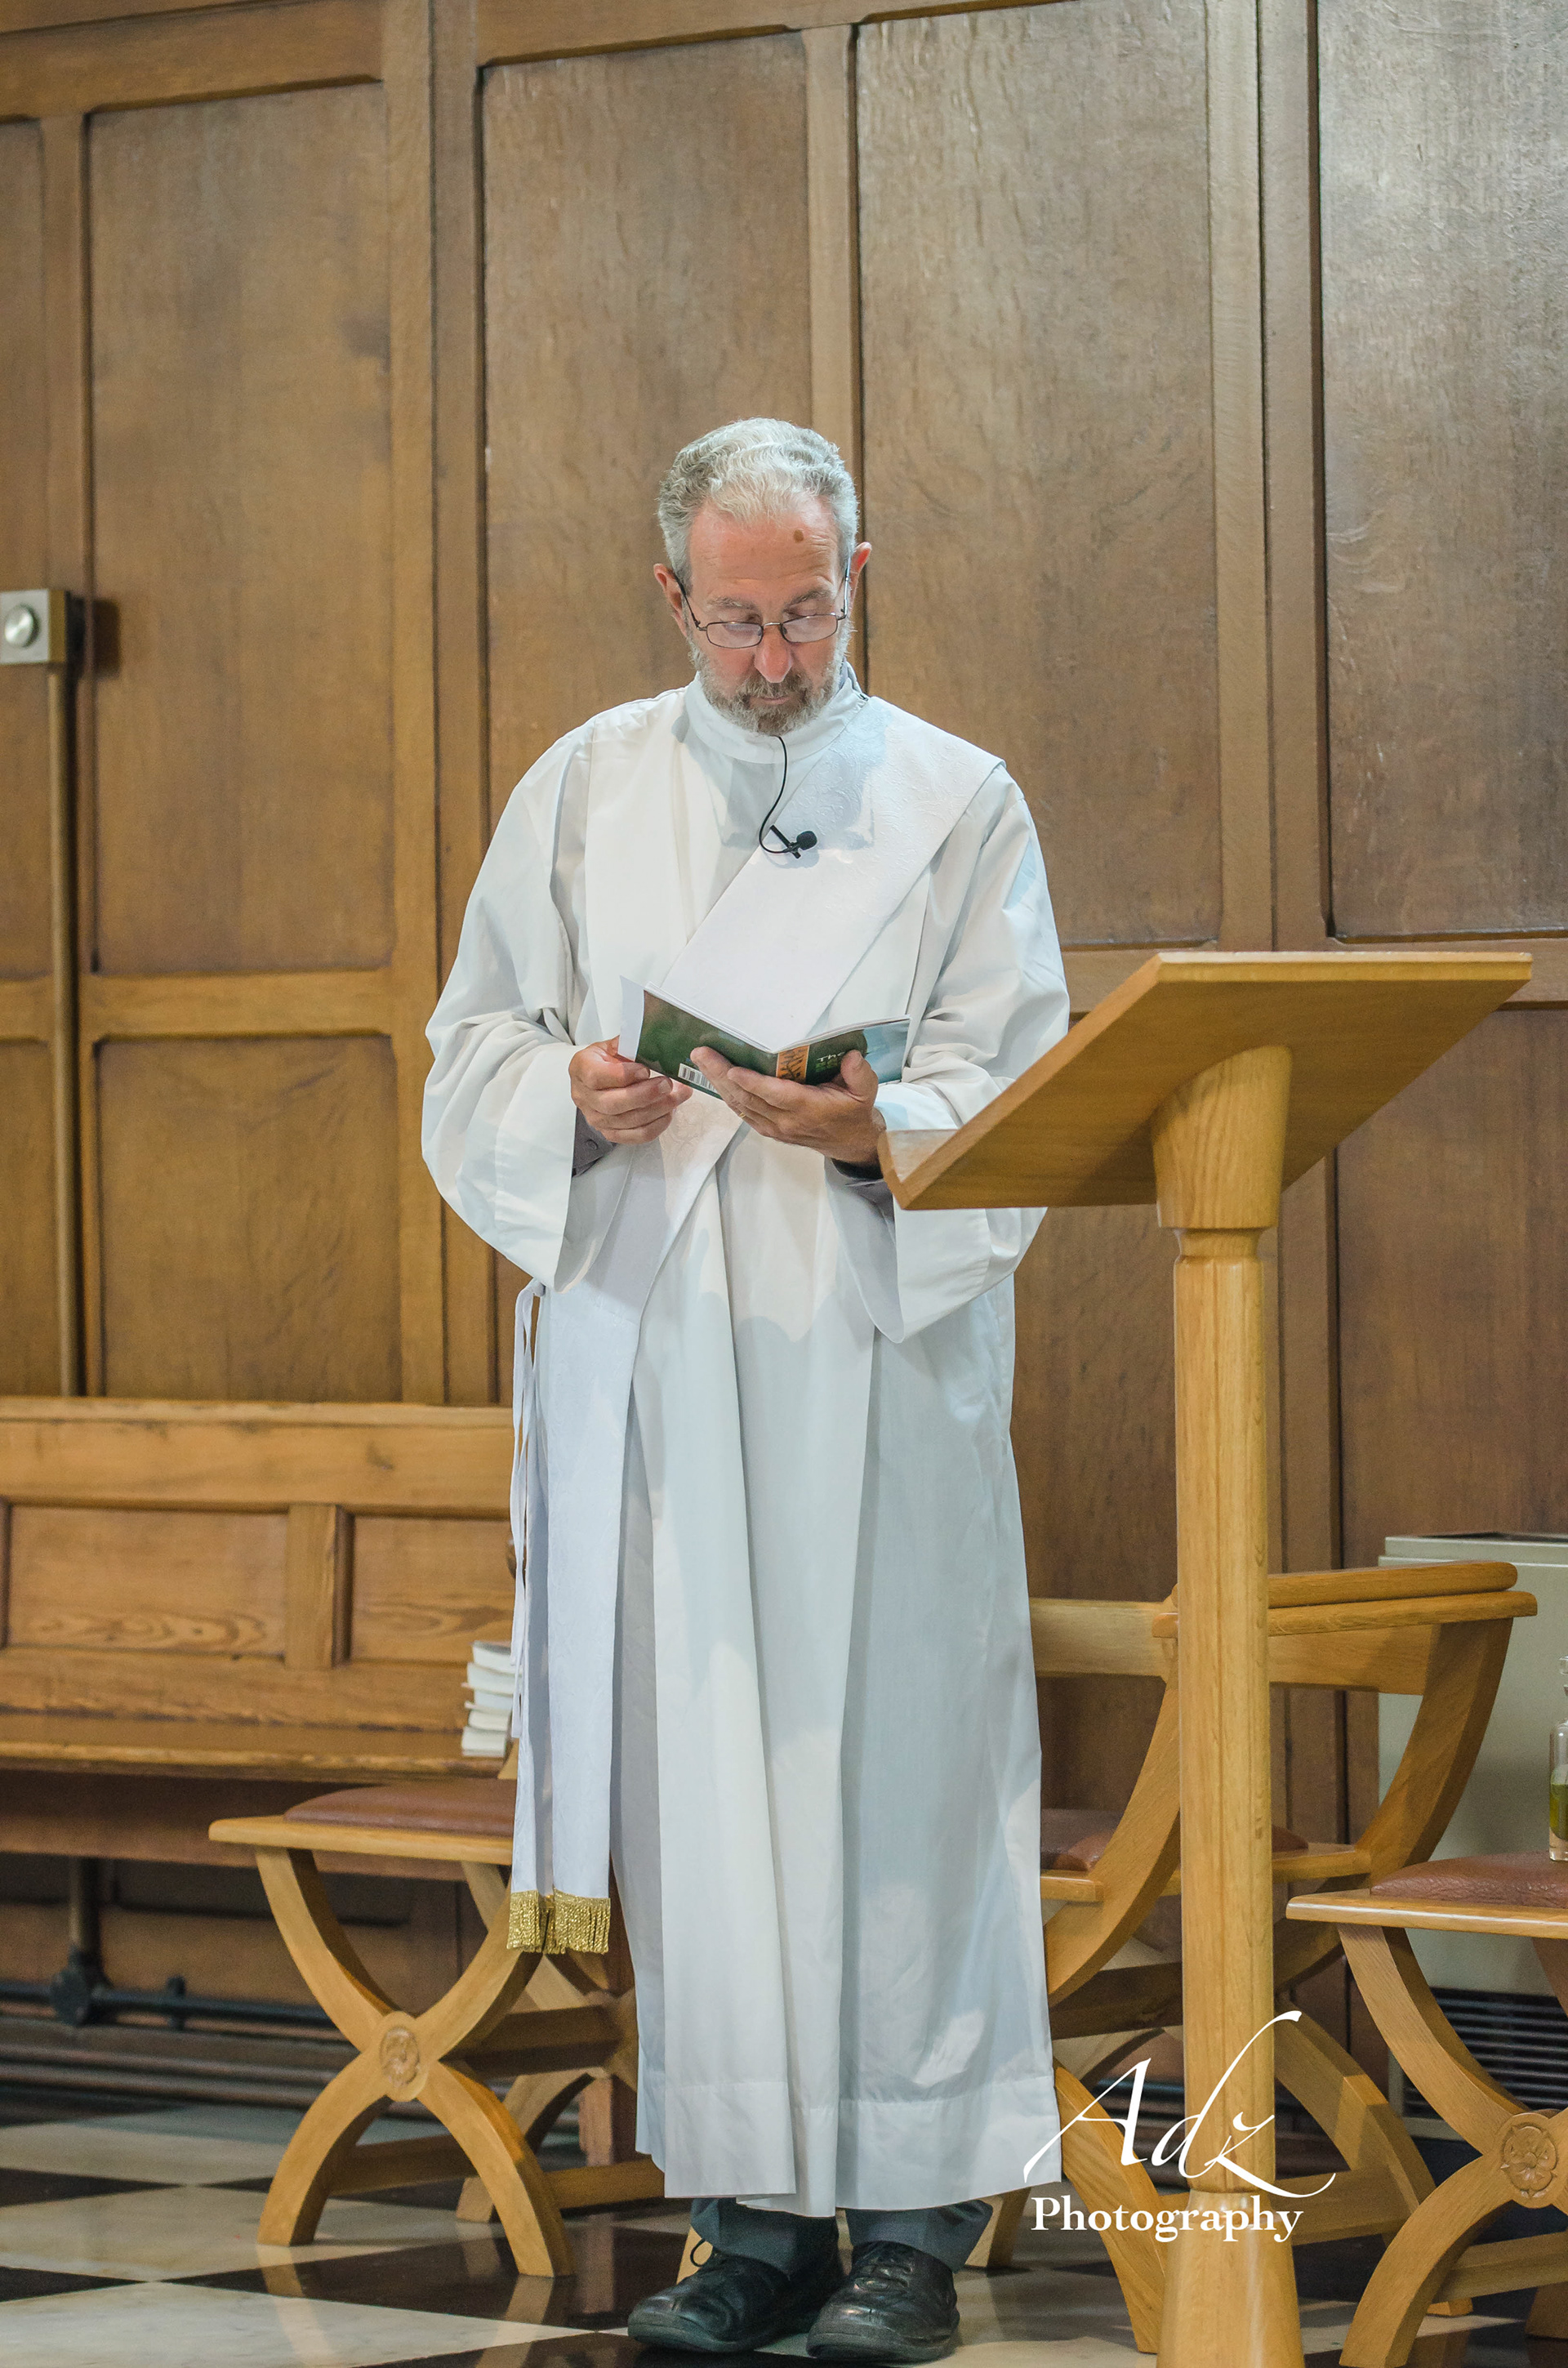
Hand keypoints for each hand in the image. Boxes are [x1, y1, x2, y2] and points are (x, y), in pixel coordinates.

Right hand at [569, 1039, 690, 1143]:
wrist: (597, 1079)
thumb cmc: (606, 1060)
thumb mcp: (612, 1045)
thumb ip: (629, 1045)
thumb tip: (656, 1040)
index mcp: (581, 1069)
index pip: (596, 1077)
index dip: (622, 1076)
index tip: (645, 1070)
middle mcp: (584, 1097)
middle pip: (613, 1103)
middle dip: (645, 1095)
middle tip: (668, 1084)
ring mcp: (596, 1118)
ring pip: (628, 1121)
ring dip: (658, 1109)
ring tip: (678, 1096)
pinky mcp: (610, 1132)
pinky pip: (636, 1136)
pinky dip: (657, 1125)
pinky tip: (670, 1112)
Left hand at [689, 1047, 885, 1165]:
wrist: (850, 1143)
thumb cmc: (855, 1111)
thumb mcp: (866, 1091)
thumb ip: (859, 1074)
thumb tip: (850, 1056)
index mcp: (808, 1109)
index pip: (776, 1095)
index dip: (753, 1082)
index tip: (732, 1068)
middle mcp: (786, 1121)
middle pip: (748, 1098)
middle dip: (722, 1074)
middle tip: (702, 1052)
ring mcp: (774, 1128)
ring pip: (740, 1105)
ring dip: (718, 1083)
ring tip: (701, 1059)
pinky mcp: (768, 1129)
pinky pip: (742, 1112)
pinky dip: (727, 1095)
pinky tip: (714, 1078)